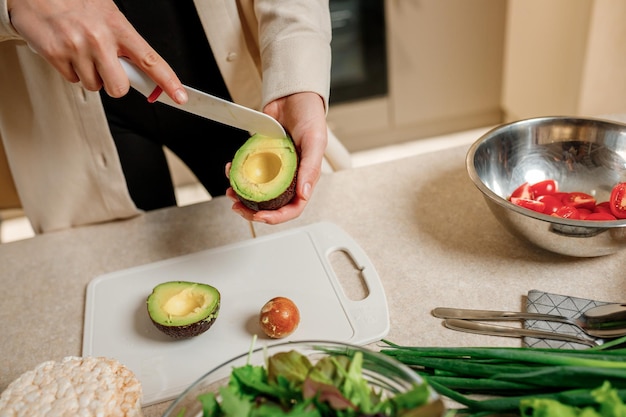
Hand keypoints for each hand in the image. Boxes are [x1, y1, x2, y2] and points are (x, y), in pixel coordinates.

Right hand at [7, 0, 186, 102]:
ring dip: (90, 74)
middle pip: (119, 87)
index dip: (168, 81)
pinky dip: (71, 70)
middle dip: (115, 84)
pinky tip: (68, 51)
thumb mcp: (107, 13)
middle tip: (107, 67)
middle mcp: (99, 38)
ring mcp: (77, 48)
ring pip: (94, 86)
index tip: (180, 96)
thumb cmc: (74, 1)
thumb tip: (141, 69)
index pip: (151, 60)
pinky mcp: (55, 55)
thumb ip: (124, 42)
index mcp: (118, 26)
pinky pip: (73, 80)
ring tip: (82, 51)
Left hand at [226, 92, 327, 223]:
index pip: (293, 208)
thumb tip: (305, 194)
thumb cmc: (310, 117)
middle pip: (272, 205)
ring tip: (230, 192)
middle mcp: (289, 177)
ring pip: (258, 190)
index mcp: (305, 178)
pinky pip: (248, 170)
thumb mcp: (315, 141)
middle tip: (238, 207)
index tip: (260, 217)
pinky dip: (237, 172)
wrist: (293, 96)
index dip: (277, 217)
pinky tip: (230, 169)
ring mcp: (274, 168)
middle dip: (253, 211)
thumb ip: (311, 168)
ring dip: (243, 195)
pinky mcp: (261, 157)